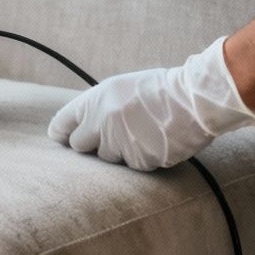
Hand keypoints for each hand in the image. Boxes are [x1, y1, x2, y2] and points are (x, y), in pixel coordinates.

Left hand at [46, 36, 254, 169]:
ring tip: (142, 134)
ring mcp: (119, 142)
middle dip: (92, 144)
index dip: (61, 133)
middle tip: (112, 136)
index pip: (62, 123)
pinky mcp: (138, 160)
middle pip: (80, 146)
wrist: (193, 100)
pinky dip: (143, 158)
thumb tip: (80, 127)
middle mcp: (102, 121)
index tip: (62, 138)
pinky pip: (132, 166)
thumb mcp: (121, 88)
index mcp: (95, 99)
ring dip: (121, 151)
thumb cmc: (159, 90)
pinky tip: (155, 143)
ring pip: (108, 158)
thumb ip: (99, 107)